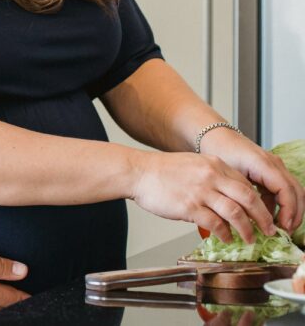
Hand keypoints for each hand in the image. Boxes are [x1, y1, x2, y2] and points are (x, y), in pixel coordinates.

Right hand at [130, 151, 276, 242]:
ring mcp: (201, 191)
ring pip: (236, 213)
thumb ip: (212, 177)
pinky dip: (224, 233)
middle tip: (267, 230)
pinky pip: (215, 223)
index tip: (262, 215)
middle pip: (249, 198)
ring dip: (246, 229)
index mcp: (215, 165)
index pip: (247, 185)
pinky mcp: (189, 206)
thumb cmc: (161, 171)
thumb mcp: (193, 165)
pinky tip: (224, 238)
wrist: (138, 172)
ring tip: (248, 238)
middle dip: (262, 217)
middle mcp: (211, 176)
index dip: (259, 203)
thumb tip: (228, 197)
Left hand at [198, 127, 304, 233]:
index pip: (286, 189)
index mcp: (264, 164)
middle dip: (295, 213)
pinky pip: (284, 189)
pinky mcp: (272, 171)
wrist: (217, 137)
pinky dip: (283, 204)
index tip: (283, 226)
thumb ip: (243, 194)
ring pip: (294, 191)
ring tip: (282, 227)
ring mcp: (276, 167)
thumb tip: (253, 219)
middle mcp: (275, 164)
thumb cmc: (220, 152)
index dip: (288, 210)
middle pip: (296, 191)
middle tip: (286, 231)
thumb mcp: (229, 175)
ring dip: (291, 210)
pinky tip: (273, 217)